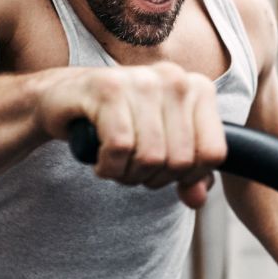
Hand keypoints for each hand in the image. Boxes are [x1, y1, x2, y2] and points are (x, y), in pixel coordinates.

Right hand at [38, 62, 225, 208]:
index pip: (214, 153)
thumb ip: (188, 173)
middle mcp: (175, 79)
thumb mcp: (163, 145)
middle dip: (153, 177)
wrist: (63, 97)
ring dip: (128, 174)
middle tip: (131, 167)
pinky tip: (100, 159)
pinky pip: (120, 148)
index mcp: (199, 88)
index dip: (189, 176)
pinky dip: (108, 166)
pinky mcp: (108, 89)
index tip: (164, 170)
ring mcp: (142, 80)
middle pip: (181, 161)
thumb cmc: (119, 120)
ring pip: (151, 157)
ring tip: (116, 162)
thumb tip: (197, 199)